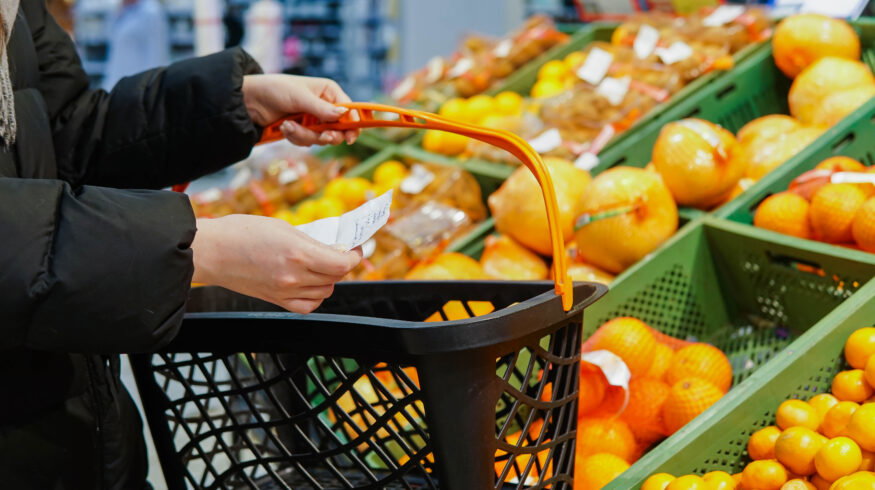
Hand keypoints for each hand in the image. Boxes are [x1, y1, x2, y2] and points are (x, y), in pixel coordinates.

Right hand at [191, 215, 361, 312]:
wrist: (211, 251)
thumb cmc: (241, 232)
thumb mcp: (283, 227)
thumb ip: (310, 241)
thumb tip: (331, 249)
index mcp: (298, 254)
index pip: (341, 264)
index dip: (353, 257)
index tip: (354, 249)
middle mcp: (294, 276)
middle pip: (335, 278)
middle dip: (341, 265)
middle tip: (338, 253)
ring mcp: (285, 291)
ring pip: (324, 292)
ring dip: (328, 279)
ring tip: (321, 266)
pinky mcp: (275, 300)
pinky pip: (307, 306)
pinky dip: (315, 296)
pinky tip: (310, 284)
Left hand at [242, 74, 358, 145]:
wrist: (250, 100)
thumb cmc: (275, 90)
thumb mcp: (300, 97)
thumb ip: (322, 109)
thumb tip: (345, 115)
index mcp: (329, 92)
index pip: (350, 110)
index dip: (353, 124)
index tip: (350, 137)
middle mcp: (325, 106)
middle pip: (339, 129)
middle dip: (328, 135)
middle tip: (323, 137)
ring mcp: (314, 120)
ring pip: (321, 138)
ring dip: (304, 135)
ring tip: (288, 125)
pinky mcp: (303, 130)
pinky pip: (307, 142)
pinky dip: (295, 137)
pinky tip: (284, 127)